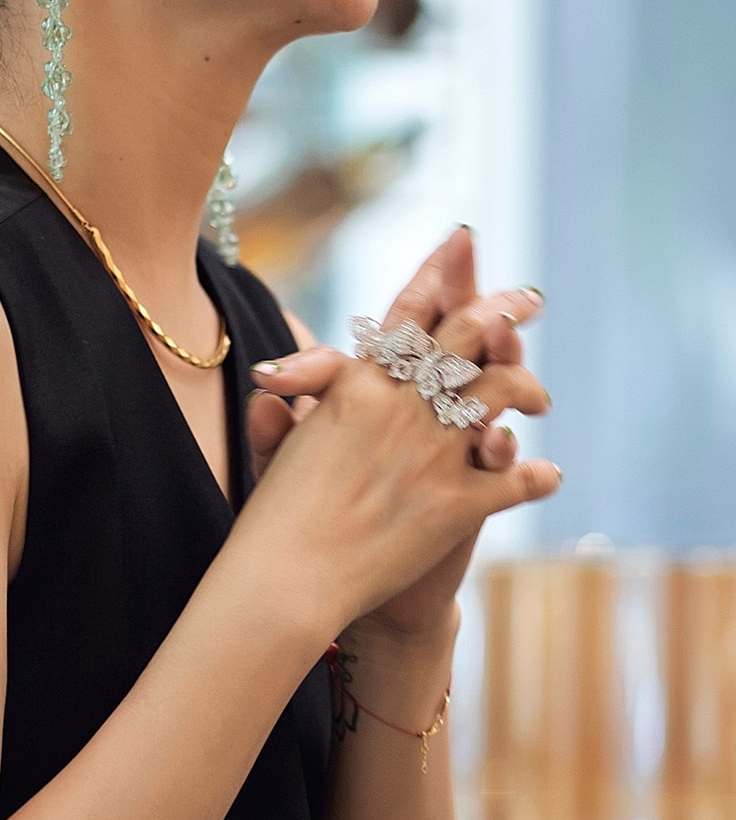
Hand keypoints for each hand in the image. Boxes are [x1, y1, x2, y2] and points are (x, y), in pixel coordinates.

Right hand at [244, 227, 556, 640]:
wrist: (289, 578)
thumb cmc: (276, 511)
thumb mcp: (277, 444)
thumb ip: (285, 407)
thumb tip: (271, 380)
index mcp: (358, 386)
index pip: (407, 315)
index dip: (438, 273)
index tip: (463, 241)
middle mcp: (400, 408)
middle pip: (464, 339)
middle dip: (501, 310)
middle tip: (528, 297)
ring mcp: (432, 455)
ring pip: (496, 396)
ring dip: (523, 385)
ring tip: (538, 394)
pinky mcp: (456, 506)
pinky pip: (512, 480)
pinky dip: (534, 475)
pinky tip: (548, 473)